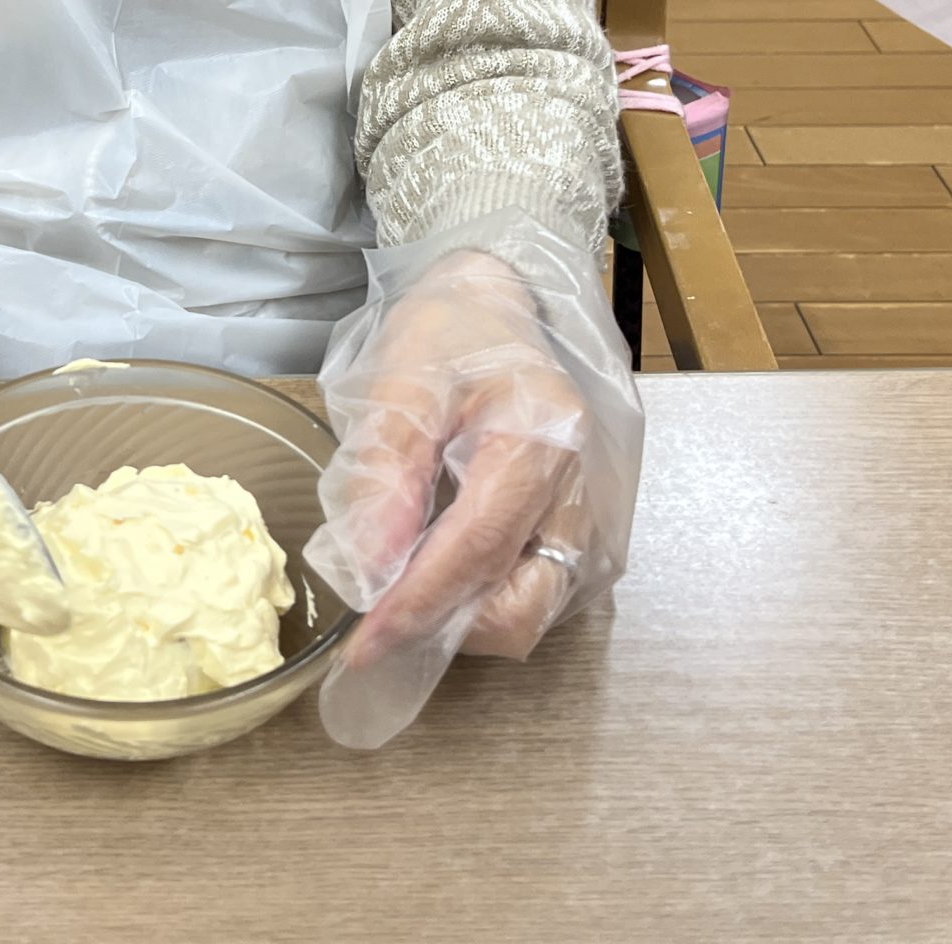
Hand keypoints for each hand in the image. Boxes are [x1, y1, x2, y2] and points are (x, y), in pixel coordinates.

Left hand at [305, 221, 642, 750]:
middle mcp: (578, 486)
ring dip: (465, 618)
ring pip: (534, 608)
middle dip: (449, 625)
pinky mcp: (577, 526)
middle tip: (379, 622)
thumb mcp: (399, 383)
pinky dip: (484, 599)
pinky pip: (536, 589)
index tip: (365, 645)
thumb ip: (386, 474)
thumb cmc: (447, 335)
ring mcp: (586, 511)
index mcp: (539, 436)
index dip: (419, 605)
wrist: (495, 307)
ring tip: (403, 592)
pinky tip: (438, 573)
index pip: (480, 548)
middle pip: (523, 602)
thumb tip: (372, 567)